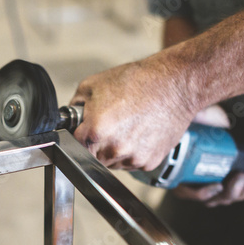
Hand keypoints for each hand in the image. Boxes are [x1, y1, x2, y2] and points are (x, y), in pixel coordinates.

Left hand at [70, 59, 195, 170]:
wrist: (174, 85)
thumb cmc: (136, 81)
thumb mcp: (92, 85)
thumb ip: (74, 107)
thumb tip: (68, 121)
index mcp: (96, 132)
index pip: (73, 145)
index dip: (79, 135)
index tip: (85, 129)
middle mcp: (114, 149)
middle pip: (93, 158)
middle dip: (95, 144)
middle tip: (109, 124)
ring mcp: (133, 158)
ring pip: (112, 163)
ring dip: (113, 150)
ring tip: (126, 126)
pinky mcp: (149, 162)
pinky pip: (131, 163)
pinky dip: (132, 152)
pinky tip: (139, 132)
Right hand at [173, 105, 243, 206]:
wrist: (188, 149)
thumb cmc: (184, 143)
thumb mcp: (184, 135)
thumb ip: (192, 124)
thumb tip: (200, 114)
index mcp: (183, 183)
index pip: (195, 195)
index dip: (206, 193)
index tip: (218, 184)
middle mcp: (198, 190)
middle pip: (218, 199)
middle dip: (233, 189)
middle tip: (240, 174)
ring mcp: (212, 192)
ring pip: (231, 198)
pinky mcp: (225, 190)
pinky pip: (240, 196)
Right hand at [173, 171, 243, 206]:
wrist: (173, 172)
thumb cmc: (178, 179)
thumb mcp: (182, 187)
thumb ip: (197, 193)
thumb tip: (218, 187)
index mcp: (207, 198)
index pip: (227, 196)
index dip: (236, 186)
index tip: (238, 173)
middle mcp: (217, 198)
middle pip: (236, 196)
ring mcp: (224, 194)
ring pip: (243, 195)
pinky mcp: (229, 188)